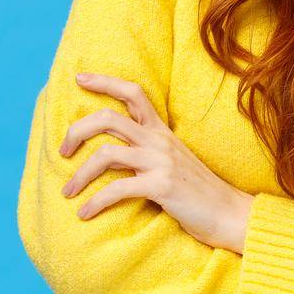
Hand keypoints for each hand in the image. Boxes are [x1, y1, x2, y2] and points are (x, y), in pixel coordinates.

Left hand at [58, 71, 254, 252]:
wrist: (232, 214)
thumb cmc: (200, 192)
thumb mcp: (174, 162)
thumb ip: (148, 151)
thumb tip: (114, 153)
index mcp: (162, 131)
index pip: (134, 93)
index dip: (105, 82)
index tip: (80, 78)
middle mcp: (159, 141)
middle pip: (108, 118)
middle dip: (77, 131)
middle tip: (62, 151)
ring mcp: (161, 162)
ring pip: (106, 154)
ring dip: (79, 175)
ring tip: (67, 191)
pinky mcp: (162, 187)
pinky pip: (116, 189)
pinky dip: (95, 202)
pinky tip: (84, 213)